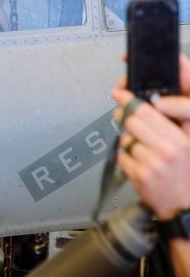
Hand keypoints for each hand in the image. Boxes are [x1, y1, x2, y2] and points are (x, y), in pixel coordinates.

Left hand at [111, 85, 189, 219]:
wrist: (186, 207)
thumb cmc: (186, 175)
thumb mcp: (189, 145)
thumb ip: (174, 125)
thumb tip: (151, 104)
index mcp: (181, 139)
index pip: (147, 111)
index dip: (129, 99)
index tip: (119, 93)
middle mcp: (167, 150)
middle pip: (132, 122)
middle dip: (123, 117)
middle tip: (120, 115)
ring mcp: (152, 163)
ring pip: (125, 139)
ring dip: (128, 142)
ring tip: (142, 151)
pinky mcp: (139, 175)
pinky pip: (121, 157)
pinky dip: (126, 158)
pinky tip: (138, 164)